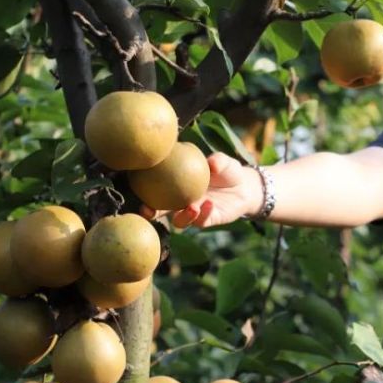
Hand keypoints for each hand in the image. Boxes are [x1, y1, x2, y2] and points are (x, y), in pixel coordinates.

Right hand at [139, 152, 255, 228]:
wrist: (245, 186)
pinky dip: (204, 213)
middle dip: (151, 213)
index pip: (156, 190)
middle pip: (161, 211)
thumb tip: (210, 162)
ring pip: (180, 221)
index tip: (136, 189)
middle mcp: (182, 201)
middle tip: (148, 210)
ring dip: (182, 216)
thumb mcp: (223, 161)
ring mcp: (194, 212)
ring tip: (191, 207)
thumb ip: (216, 161)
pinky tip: (210, 204)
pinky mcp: (208, 220)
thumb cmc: (228, 170)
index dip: (144, 191)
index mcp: (178, 186)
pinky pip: (202, 221)